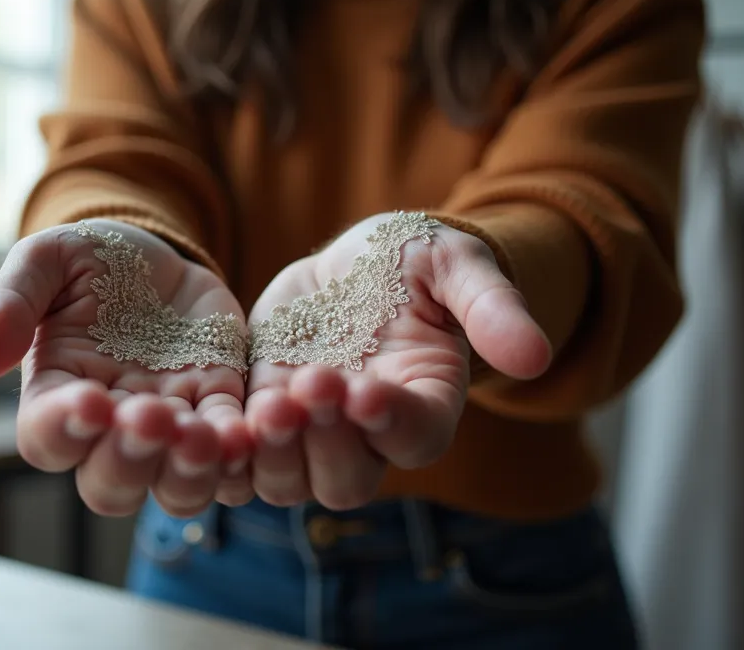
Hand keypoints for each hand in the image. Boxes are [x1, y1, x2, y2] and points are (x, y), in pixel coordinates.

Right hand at [0, 221, 251, 517]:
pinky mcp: (218, 408)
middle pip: (109, 484)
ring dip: (187, 472)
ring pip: (173, 488)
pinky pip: (230, 450)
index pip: (48, 438)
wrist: (160, 249)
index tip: (90, 402)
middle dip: (130, 460)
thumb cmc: (88, 260)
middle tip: (151, 416)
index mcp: (56, 397)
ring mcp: (168, 427)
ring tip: (203, 435)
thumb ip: (11, 304)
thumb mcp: (46, 261)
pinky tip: (247, 428)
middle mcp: (109, 429)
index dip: (65, 430)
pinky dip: (238, 449)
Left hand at [243, 213, 552, 509]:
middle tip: (307, 388)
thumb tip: (536, 355)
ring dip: (274, 453)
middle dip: (326, 440)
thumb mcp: (455, 266)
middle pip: (348, 478)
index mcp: (425, 407)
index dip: (393, 422)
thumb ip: (492, 308)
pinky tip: (206, 428)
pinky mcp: (261, 420)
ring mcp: (310, 437)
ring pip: (290, 481)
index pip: (415, 437)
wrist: (350, 263)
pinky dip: (224, 455)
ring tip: (259, 409)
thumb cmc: (414, 262)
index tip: (367, 390)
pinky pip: (240, 460)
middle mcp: (368, 439)